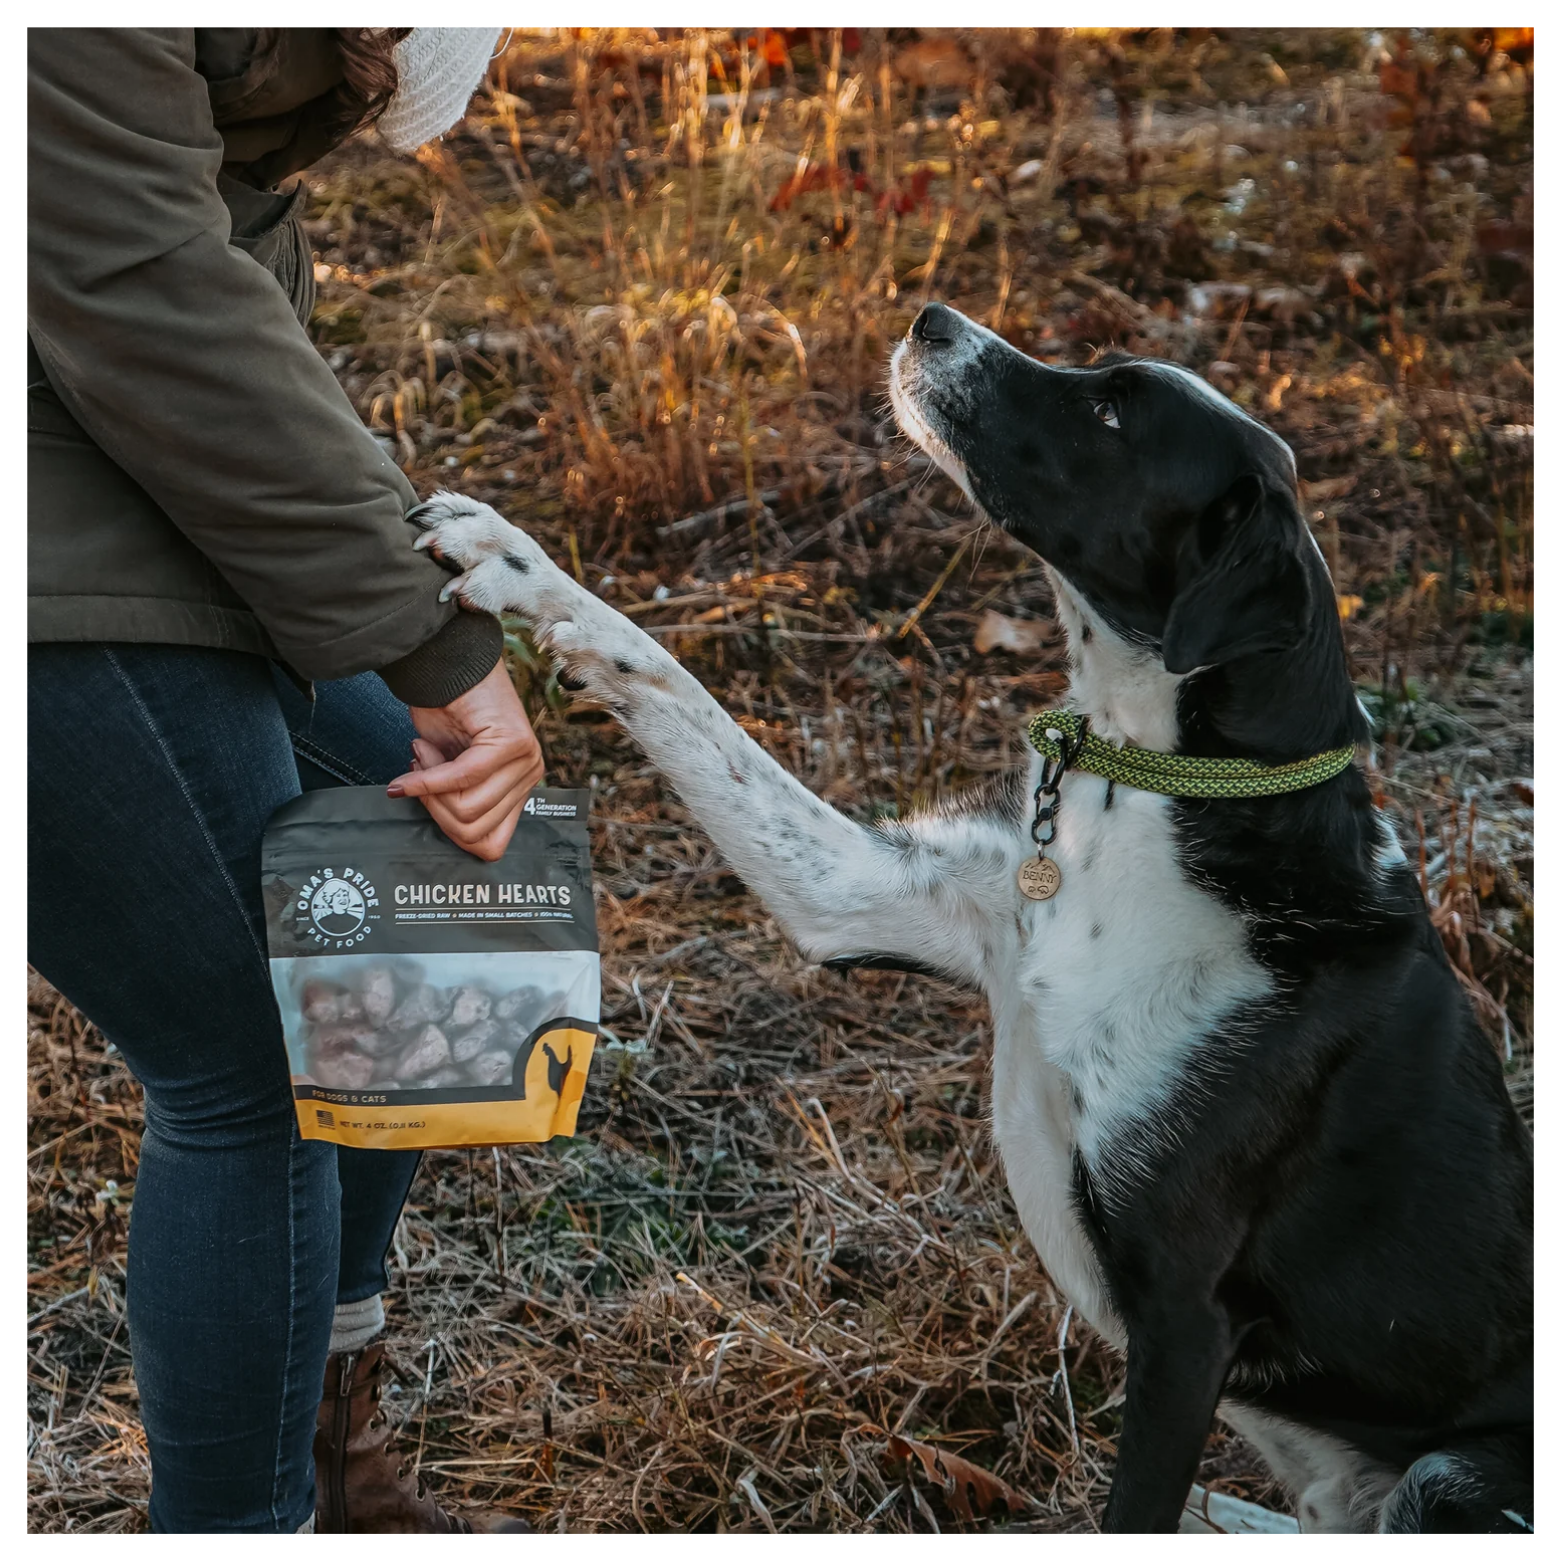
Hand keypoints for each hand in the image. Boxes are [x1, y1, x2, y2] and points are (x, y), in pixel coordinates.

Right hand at [387, 660, 543, 860]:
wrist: (447, 664)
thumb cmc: (446, 714)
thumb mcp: (453, 771)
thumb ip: (459, 801)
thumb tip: (450, 830)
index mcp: (519, 789)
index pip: (490, 846)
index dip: (449, 831)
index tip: (428, 801)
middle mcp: (530, 777)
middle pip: (473, 831)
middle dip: (433, 807)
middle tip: (418, 771)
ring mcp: (526, 761)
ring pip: (468, 810)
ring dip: (430, 786)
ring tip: (423, 752)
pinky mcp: (512, 745)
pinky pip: (462, 778)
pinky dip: (427, 777)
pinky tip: (412, 758)